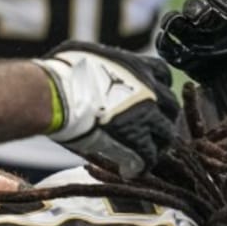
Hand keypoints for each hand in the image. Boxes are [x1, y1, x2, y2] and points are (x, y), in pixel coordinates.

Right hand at [35, 42, 179, 176]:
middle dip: (163, 118)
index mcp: (138, 67)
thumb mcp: (86, 54)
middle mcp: (149, 91)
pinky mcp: (137, 140)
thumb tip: (90, 61)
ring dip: (157, 144)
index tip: (152, 98)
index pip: (163, 75)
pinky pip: (148, 157)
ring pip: (166, 134)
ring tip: (145, 153)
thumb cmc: (61, 72)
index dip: (158, 88)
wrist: (54, 95)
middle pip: (171, 107)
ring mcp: (146, 116)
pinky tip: (130, 171)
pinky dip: (141, 166)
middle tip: (151, 129)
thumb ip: (100, 60)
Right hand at [156, 0, 226, 82]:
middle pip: (195, 6)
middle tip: (203, 17)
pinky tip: (166, 39)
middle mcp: (211, 21)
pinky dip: (163, 41)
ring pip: (177, 22)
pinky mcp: (187, 59)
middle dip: (197, 9)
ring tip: (177, 24)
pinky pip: (168, 47)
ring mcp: (197, 39)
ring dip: (174, 20)